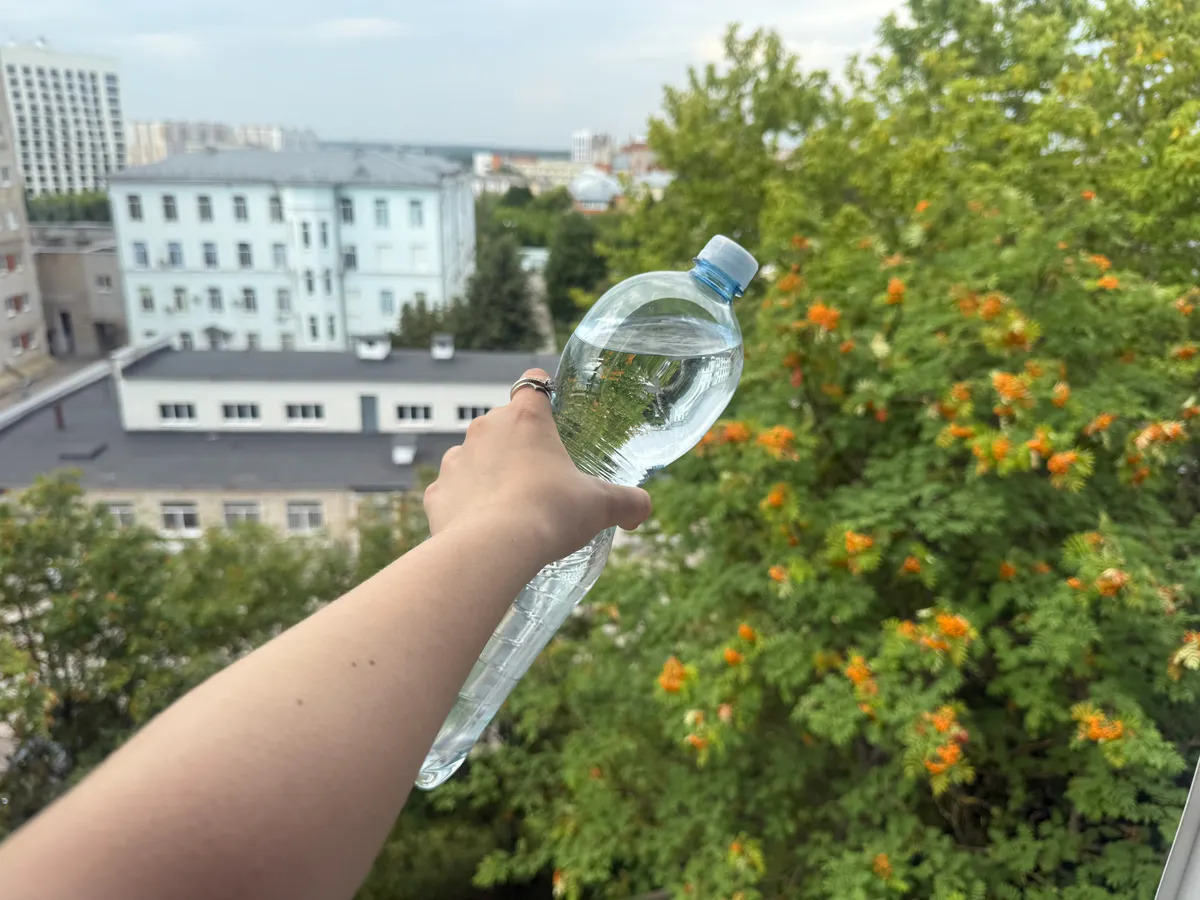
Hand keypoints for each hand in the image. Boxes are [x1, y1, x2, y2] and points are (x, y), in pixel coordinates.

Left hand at [424, 368, 651, 564]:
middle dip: (518, 446)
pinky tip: (483, 527)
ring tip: (510, 507)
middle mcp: (485, 429)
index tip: (551, 411)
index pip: (532, 385)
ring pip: (474, 457)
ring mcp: (455, 460)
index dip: (543, 395)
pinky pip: (452, 493)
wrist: (494, 550)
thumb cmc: (551, 513)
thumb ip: (628, 502)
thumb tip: (642, 510)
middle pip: (502, 424)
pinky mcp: (435, 493)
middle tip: (542, 478)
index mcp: (526, 419)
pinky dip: (465, 506)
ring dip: (488, 474)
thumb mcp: (601, 506)